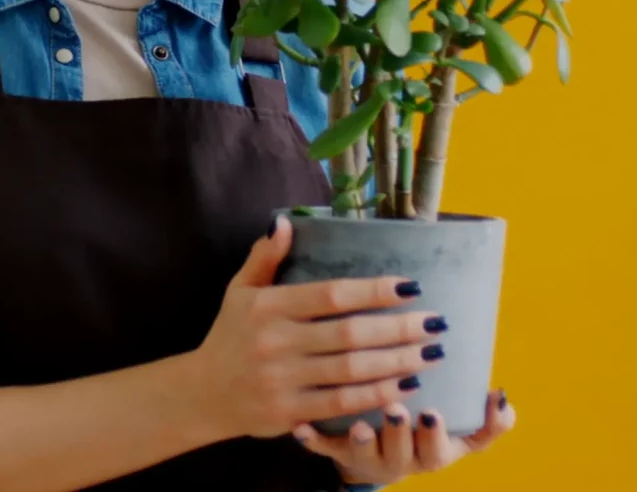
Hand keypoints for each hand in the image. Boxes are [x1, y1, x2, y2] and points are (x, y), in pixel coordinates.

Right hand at [193, 215, 447, 441]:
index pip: (331, 295)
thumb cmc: (230, 334)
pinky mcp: (288, 414)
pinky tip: (405, 386)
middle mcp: (276, 342)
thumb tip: (286, 223)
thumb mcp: (240, 289)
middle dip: (398, 328)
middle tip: (435, 322)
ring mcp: (282, 381)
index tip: (410, 286)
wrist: (202, 394)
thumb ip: (265, 257)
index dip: (373, 290)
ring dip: (396, 362)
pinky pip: (340, 404)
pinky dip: (376, 396)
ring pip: (351, 371)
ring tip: (430, 353)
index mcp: (268, 307)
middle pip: (349, 334)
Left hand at [292, 389, 515, 487]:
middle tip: (396, 409)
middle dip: (400, 433)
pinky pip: (324, 449)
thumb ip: (489, 421)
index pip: (441, 450)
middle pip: (402, 453)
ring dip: (362, 440)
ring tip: (358, 425)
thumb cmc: (427, 428)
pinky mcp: (339, 451)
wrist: (385, 451)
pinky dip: (313, 440)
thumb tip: (502, 397)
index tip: (434, 413)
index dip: (437, 436)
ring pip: (365, 454)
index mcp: (433, 450)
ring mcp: (369, 455)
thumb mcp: (462, 430)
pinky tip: (299, 428)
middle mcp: (401, 457)